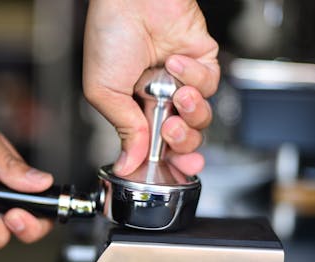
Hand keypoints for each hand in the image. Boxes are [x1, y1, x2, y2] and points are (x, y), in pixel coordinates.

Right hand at [83, 0, 218, 175]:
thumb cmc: (109, 35)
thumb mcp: (103, 92)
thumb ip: (123, 130)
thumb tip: (128, 163)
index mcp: (135, 110)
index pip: (157, 147)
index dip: (170, 163)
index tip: (178, 173)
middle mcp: (160, 100)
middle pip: (185, 138)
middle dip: (182, 141)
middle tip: (170, 128)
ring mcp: (182, 83)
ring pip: (202, 117)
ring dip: (191, 111)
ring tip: (176, 96)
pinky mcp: (202, 64)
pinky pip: (211, 85)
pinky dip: (195, 76)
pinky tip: (175, 63)